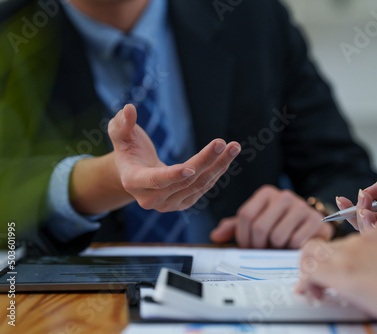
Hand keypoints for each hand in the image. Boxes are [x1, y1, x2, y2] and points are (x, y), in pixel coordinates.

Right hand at [71, 104, 240, 214]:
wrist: (135, 174)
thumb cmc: (128, 151)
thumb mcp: (121, 135)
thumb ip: (122, 124)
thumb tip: (129, 109)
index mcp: (134, 181)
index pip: (156, 180)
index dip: (173, 175)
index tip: (191, 168)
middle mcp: (152, 199)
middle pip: (185, 181)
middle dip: (205, 161)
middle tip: (222, 143)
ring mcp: (169, 204)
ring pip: (199, 185)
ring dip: (219, 166)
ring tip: (234, 147)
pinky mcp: (183, 203)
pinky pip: (203, 188)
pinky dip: (217, 172)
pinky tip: (227, 156)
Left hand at [210, 185, 332, 248]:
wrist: (312, 224)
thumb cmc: (279, 224)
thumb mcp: (256, 222)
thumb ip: (235, 227)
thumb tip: (215, 236)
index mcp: (266, 193)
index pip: (245, 215)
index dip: (243, 236)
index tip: (247, 246)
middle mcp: (283, 196)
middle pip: (260, 227)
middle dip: (258, 246)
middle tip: (263, 251)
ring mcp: (301, 206)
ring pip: (277, 236)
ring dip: (275, 249)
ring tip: (278, 247)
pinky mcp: (315, 220)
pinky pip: (295, 242)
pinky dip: (291, 250)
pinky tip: (292, 247)